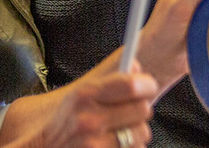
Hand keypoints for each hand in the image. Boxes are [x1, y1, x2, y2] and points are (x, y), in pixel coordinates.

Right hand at [0, 65, 156, 147]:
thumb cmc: (61, 125)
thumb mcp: (77, 95)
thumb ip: (108, 81)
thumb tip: (137, 68)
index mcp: (85, 96)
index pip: (130, 85)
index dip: (146, 84)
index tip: (148, 86)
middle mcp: (90, 120)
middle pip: (143, 109)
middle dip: (140, 110)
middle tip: (132, 111)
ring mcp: (95, 145)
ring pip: (142, 133)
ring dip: (136, 133)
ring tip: (120, 131)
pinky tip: (114, 145)